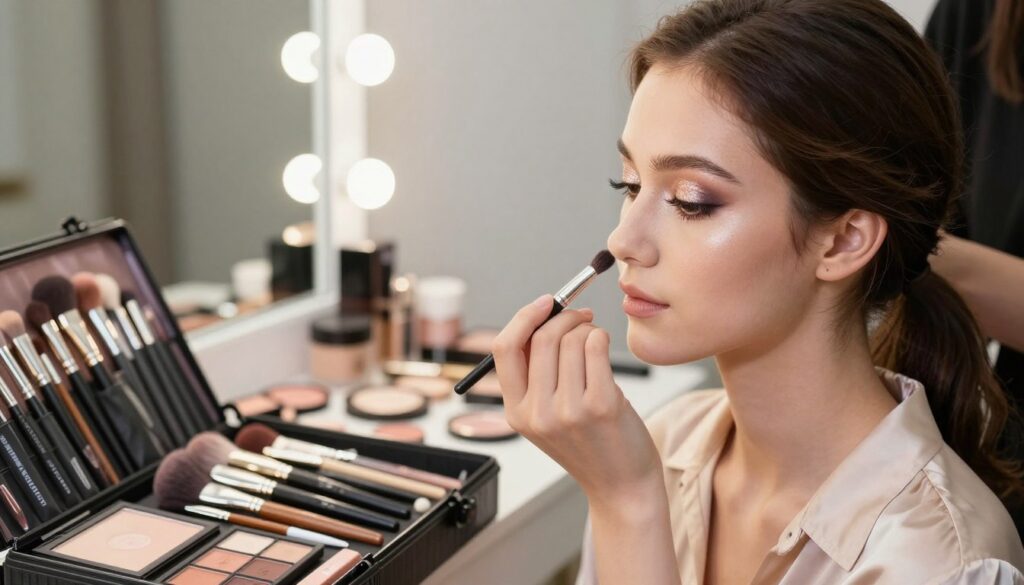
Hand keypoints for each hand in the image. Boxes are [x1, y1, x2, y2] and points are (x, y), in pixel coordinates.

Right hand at [492, 294, 663, 506]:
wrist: (621, 486)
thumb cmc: (589, 444)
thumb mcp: (547, 416)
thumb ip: (536, 374)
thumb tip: (543, 317)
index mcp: (515, 413)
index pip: (503, 348)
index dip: (523, 317)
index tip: (545, 303)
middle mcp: (537, 413)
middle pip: (540, 338)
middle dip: (564, 316)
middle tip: (581, 316)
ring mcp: (568, 411)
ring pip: (571, 340)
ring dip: (588, 330)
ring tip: (596, 343)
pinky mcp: (600, 405)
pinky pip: (596, 347)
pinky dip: (601, 338)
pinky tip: (605, 351)